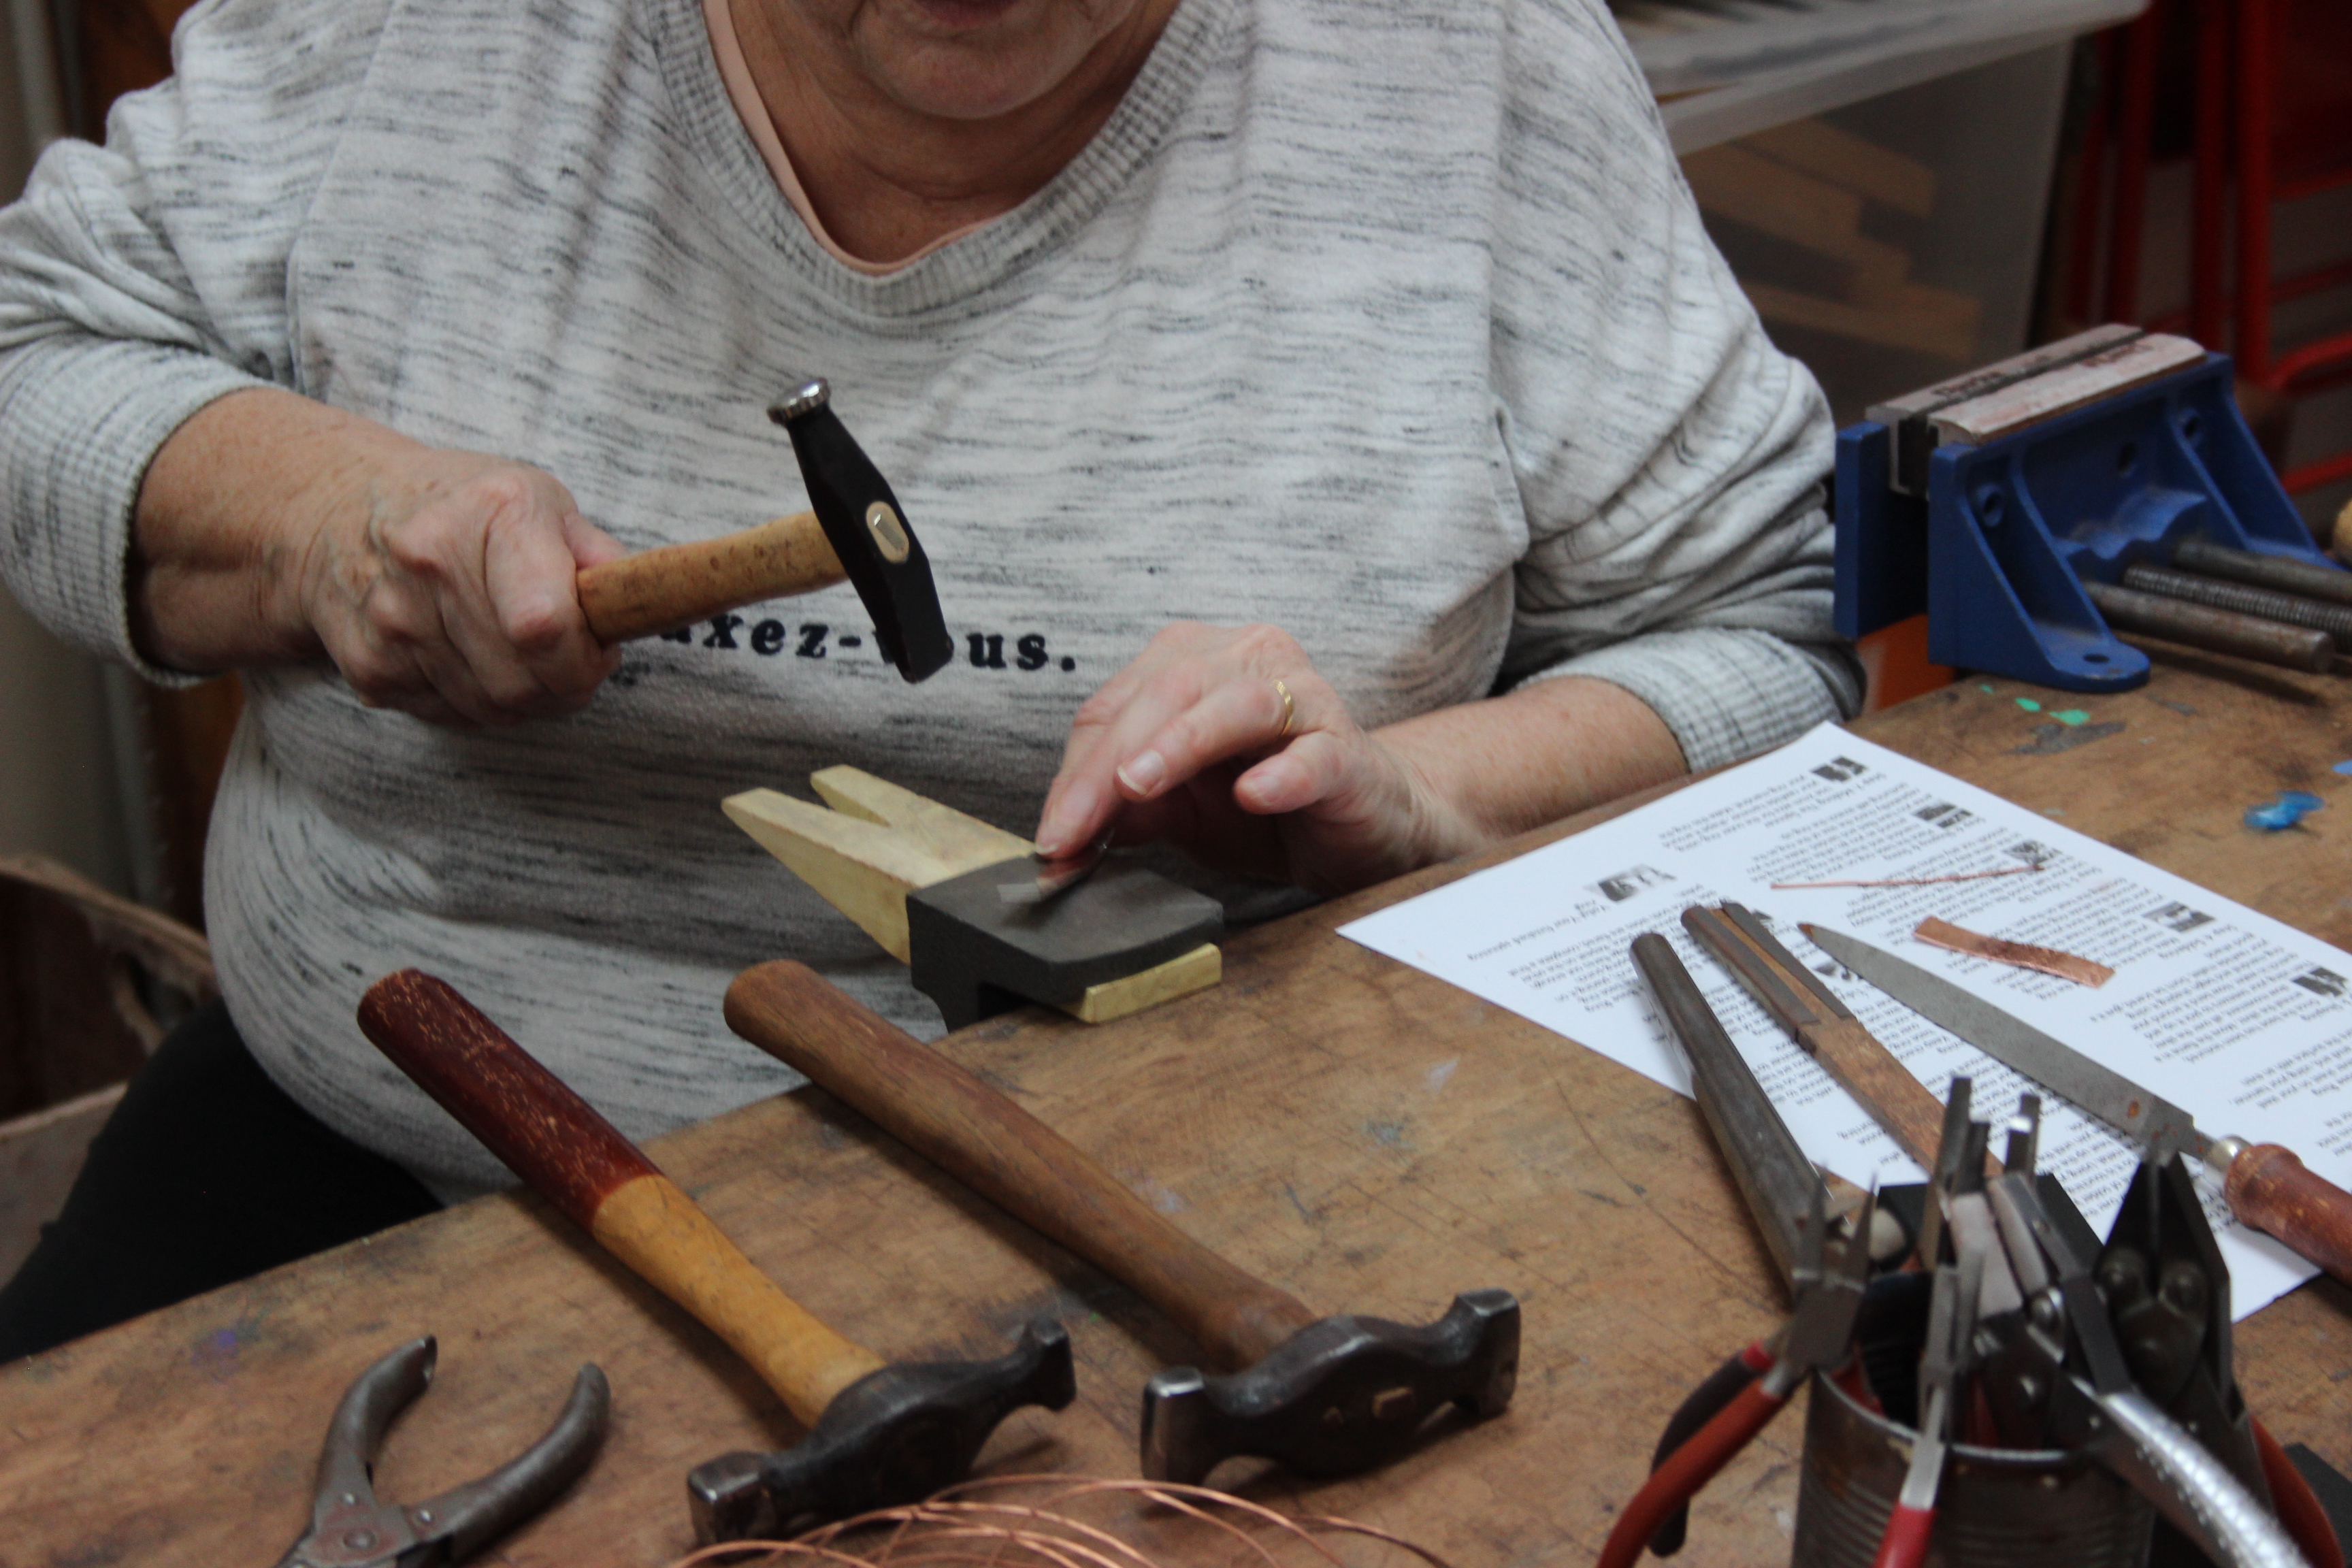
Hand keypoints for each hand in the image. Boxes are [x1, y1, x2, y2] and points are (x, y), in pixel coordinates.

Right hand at [297, 451, 624, 726]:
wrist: (336, 512)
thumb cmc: (463, 507)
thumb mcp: (539, 501)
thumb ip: (597, 555)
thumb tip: (636, 607)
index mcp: (490, 515)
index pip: (544, 627)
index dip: (584, 658)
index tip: (597, 647)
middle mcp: (430, 568)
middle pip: (525, 684)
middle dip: (566, 683)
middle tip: (569, 654)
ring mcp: (392, 624)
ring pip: (495, 710)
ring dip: (527, 696)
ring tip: (519, 650)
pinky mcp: (370, 669)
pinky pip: (455, 717)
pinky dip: (479, 701)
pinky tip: (470, 655)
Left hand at [1034, 623, 1473, 894]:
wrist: (1367, 828)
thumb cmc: (1272, 804)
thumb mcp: (1183, 811)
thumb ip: (1128, 809)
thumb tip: (1064, 836)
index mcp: (1198, 664)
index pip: (1118, 707)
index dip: (1075, 772)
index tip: (1051, 837)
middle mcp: (1250, 662)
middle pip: (1167, 693)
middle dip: (1108, 764)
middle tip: (1073, 828)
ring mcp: (1305, 701)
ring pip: (1235, 705)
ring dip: (1180, 745)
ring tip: (1136, 786)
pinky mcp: (1348, 751)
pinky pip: (1314, 754)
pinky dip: (1282, 772)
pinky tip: (1254, 793)